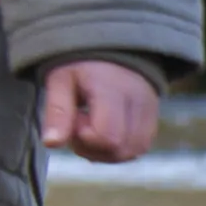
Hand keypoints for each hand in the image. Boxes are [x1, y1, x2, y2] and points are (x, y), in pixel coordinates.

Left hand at [37, 56, 165, 165]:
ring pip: (131, 152)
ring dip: (104, 152)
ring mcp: (150, 112)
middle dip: (92, 147)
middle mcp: (138, 101)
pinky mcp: (154, 121)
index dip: (84, 139)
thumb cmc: (80, 68)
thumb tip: (51, 144)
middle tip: (79, 124)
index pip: (107, 136)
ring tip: (90, 129)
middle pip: (120, 149)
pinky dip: (118, 150)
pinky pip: (139, 148)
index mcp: (113, 89)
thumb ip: (56, 111)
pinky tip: (103, 135)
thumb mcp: (60, 81)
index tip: (73, 119)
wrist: (110, 53)